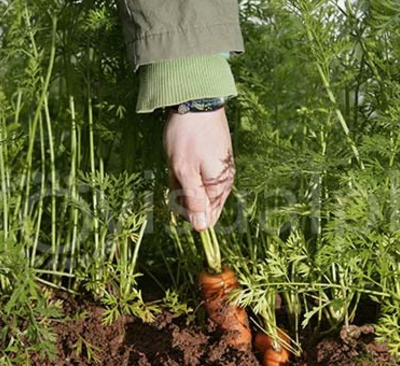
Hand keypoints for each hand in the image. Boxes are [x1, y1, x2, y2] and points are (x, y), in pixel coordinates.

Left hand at [163, 108, 234, 230]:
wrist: (197, 101)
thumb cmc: (188, 137)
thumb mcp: (184, 171)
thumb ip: (193, 201)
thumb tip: (201, 229)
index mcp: (219, 188)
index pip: (206, 218)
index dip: (187, 212)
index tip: (176, 192)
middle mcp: (224, 182)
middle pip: (199, 203)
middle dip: (182, 192)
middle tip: (175, 170)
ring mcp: (220, 170)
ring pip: (195, 187)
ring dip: (182, 178)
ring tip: (178, 158)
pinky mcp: (215, 159)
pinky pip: (197, 173)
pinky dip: (186, 167)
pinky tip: (181, 154)